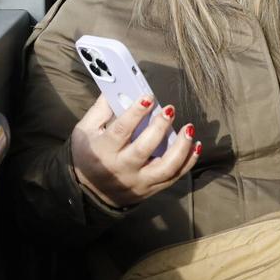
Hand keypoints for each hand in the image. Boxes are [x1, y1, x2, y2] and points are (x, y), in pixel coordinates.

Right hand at [70, 94, 199, 208]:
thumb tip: (117, 87)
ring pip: (165, 168)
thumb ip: (100, 110)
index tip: (148, 97)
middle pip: (144, 149)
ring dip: (181, 148)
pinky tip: (195, 145)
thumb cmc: (87, 155)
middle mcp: (122, 168)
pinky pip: (174, 177)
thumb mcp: (85, 131)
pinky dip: (188, 162)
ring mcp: (138, 181)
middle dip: (160, 127)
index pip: (121, 130)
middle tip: (170, 110)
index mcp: (103, 151)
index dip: (135, 113)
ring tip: (189, 128)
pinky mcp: (151, 189)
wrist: (89, 192)